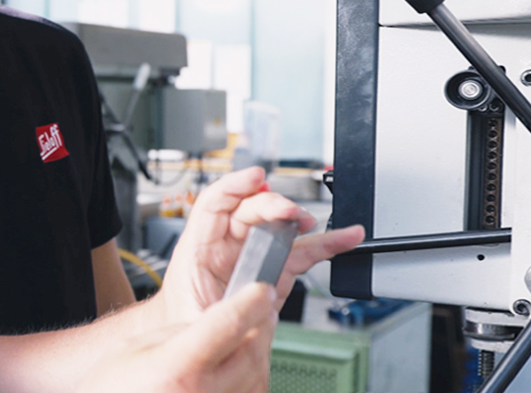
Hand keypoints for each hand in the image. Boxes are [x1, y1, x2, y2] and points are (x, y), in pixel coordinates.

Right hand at [77, 283, 277, 392]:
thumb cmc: (112, 389)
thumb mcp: (135, 348)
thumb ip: (181, 332)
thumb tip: (216, 322)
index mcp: (178, 368)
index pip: (229, 324)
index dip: (251, 301)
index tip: (261, 290)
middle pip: (251, 351)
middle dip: (262, 325)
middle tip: (262, 310)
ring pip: (258, 378)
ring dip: (260, 353)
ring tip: (253, 337)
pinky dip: (253, 380)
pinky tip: (244, 368)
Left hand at [160, 167, 364, 321]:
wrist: (197, 354)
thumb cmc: (187, 330)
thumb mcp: (195, 323)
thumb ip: (226, 310)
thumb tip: (259, 293)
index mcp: (199, 251)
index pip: (214, 205)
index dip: (233, 186)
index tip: (255, 177)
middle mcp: (227, 249)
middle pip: (249, 210)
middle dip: (271, 204)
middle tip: (290, 212)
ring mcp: (255, 259)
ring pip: (278, 227)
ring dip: (297, 219)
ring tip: (311, 221)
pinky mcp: (276, 273)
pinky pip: (301, 253)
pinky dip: (324, 245)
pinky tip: (344, 238)